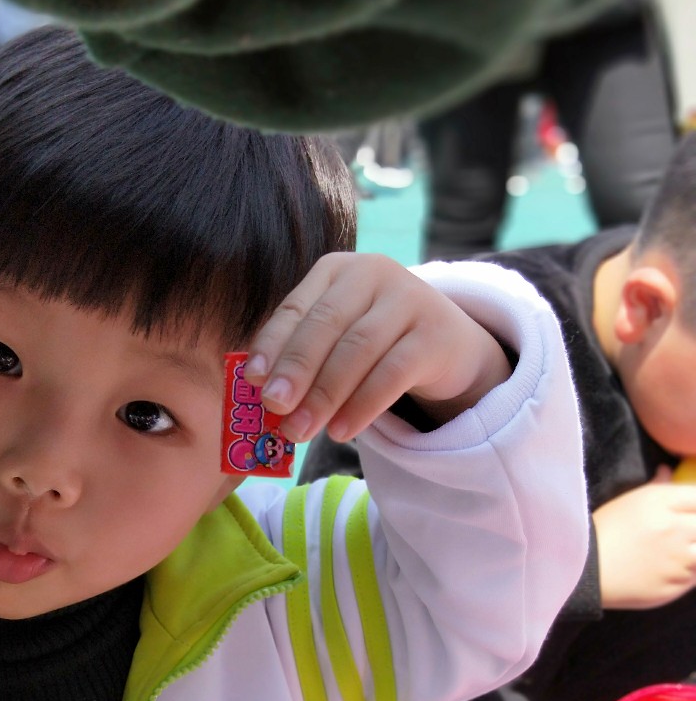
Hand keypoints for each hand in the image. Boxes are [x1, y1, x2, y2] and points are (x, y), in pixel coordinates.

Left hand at [243, 252, 511, 442]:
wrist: (447, 343)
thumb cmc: (375, 343)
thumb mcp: (336, 338)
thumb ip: (302, 357)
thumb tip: (262, 397)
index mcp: (335, 270)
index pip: (297, 305)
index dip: (272, 342)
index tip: (252, 379)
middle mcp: (372, 273)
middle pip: (327, 323)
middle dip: (296, 369)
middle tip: (274, 408)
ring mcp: (409, 299)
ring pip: (359, 347)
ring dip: (325, 394)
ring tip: (301, 430)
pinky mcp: (435, 333)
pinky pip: (394, 372)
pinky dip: (363, 405)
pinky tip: (341, 431)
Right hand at [593, 466, 695, 607]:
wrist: (583, 571)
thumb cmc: (605, 531)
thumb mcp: (628, 502)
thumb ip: (657, 486)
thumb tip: (669, 471)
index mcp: (661, 503)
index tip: (691, 512)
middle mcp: (674, 530)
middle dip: (695, 529)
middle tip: (685, 534)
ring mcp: (676, 560)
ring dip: (694, 553)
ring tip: (680, 553)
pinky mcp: (674, 586)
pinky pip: (694, 578)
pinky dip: (689, 573)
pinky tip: (671, 570)